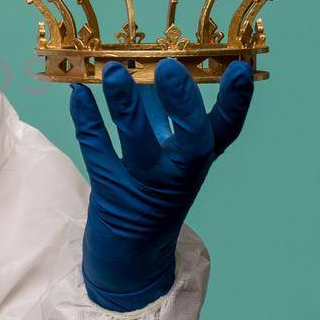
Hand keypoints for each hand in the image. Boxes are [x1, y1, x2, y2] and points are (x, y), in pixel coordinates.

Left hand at [69, 58, 253, 310]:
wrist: (130, 254)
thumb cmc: (150, 188)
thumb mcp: (165, 151)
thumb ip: (159, 110)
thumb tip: (146, 64)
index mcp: (197, 160)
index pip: (226, 130)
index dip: (237, 102)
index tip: (242, 69)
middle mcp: (178, 175)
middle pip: (191, 141)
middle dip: (183, 104)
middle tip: (169, 67)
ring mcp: (145, 186)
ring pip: (139, 146)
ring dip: (126, 107)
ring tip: (112, 71)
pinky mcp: (110, 193)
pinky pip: (97, 153)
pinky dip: (86, 122)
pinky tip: (76, 93)